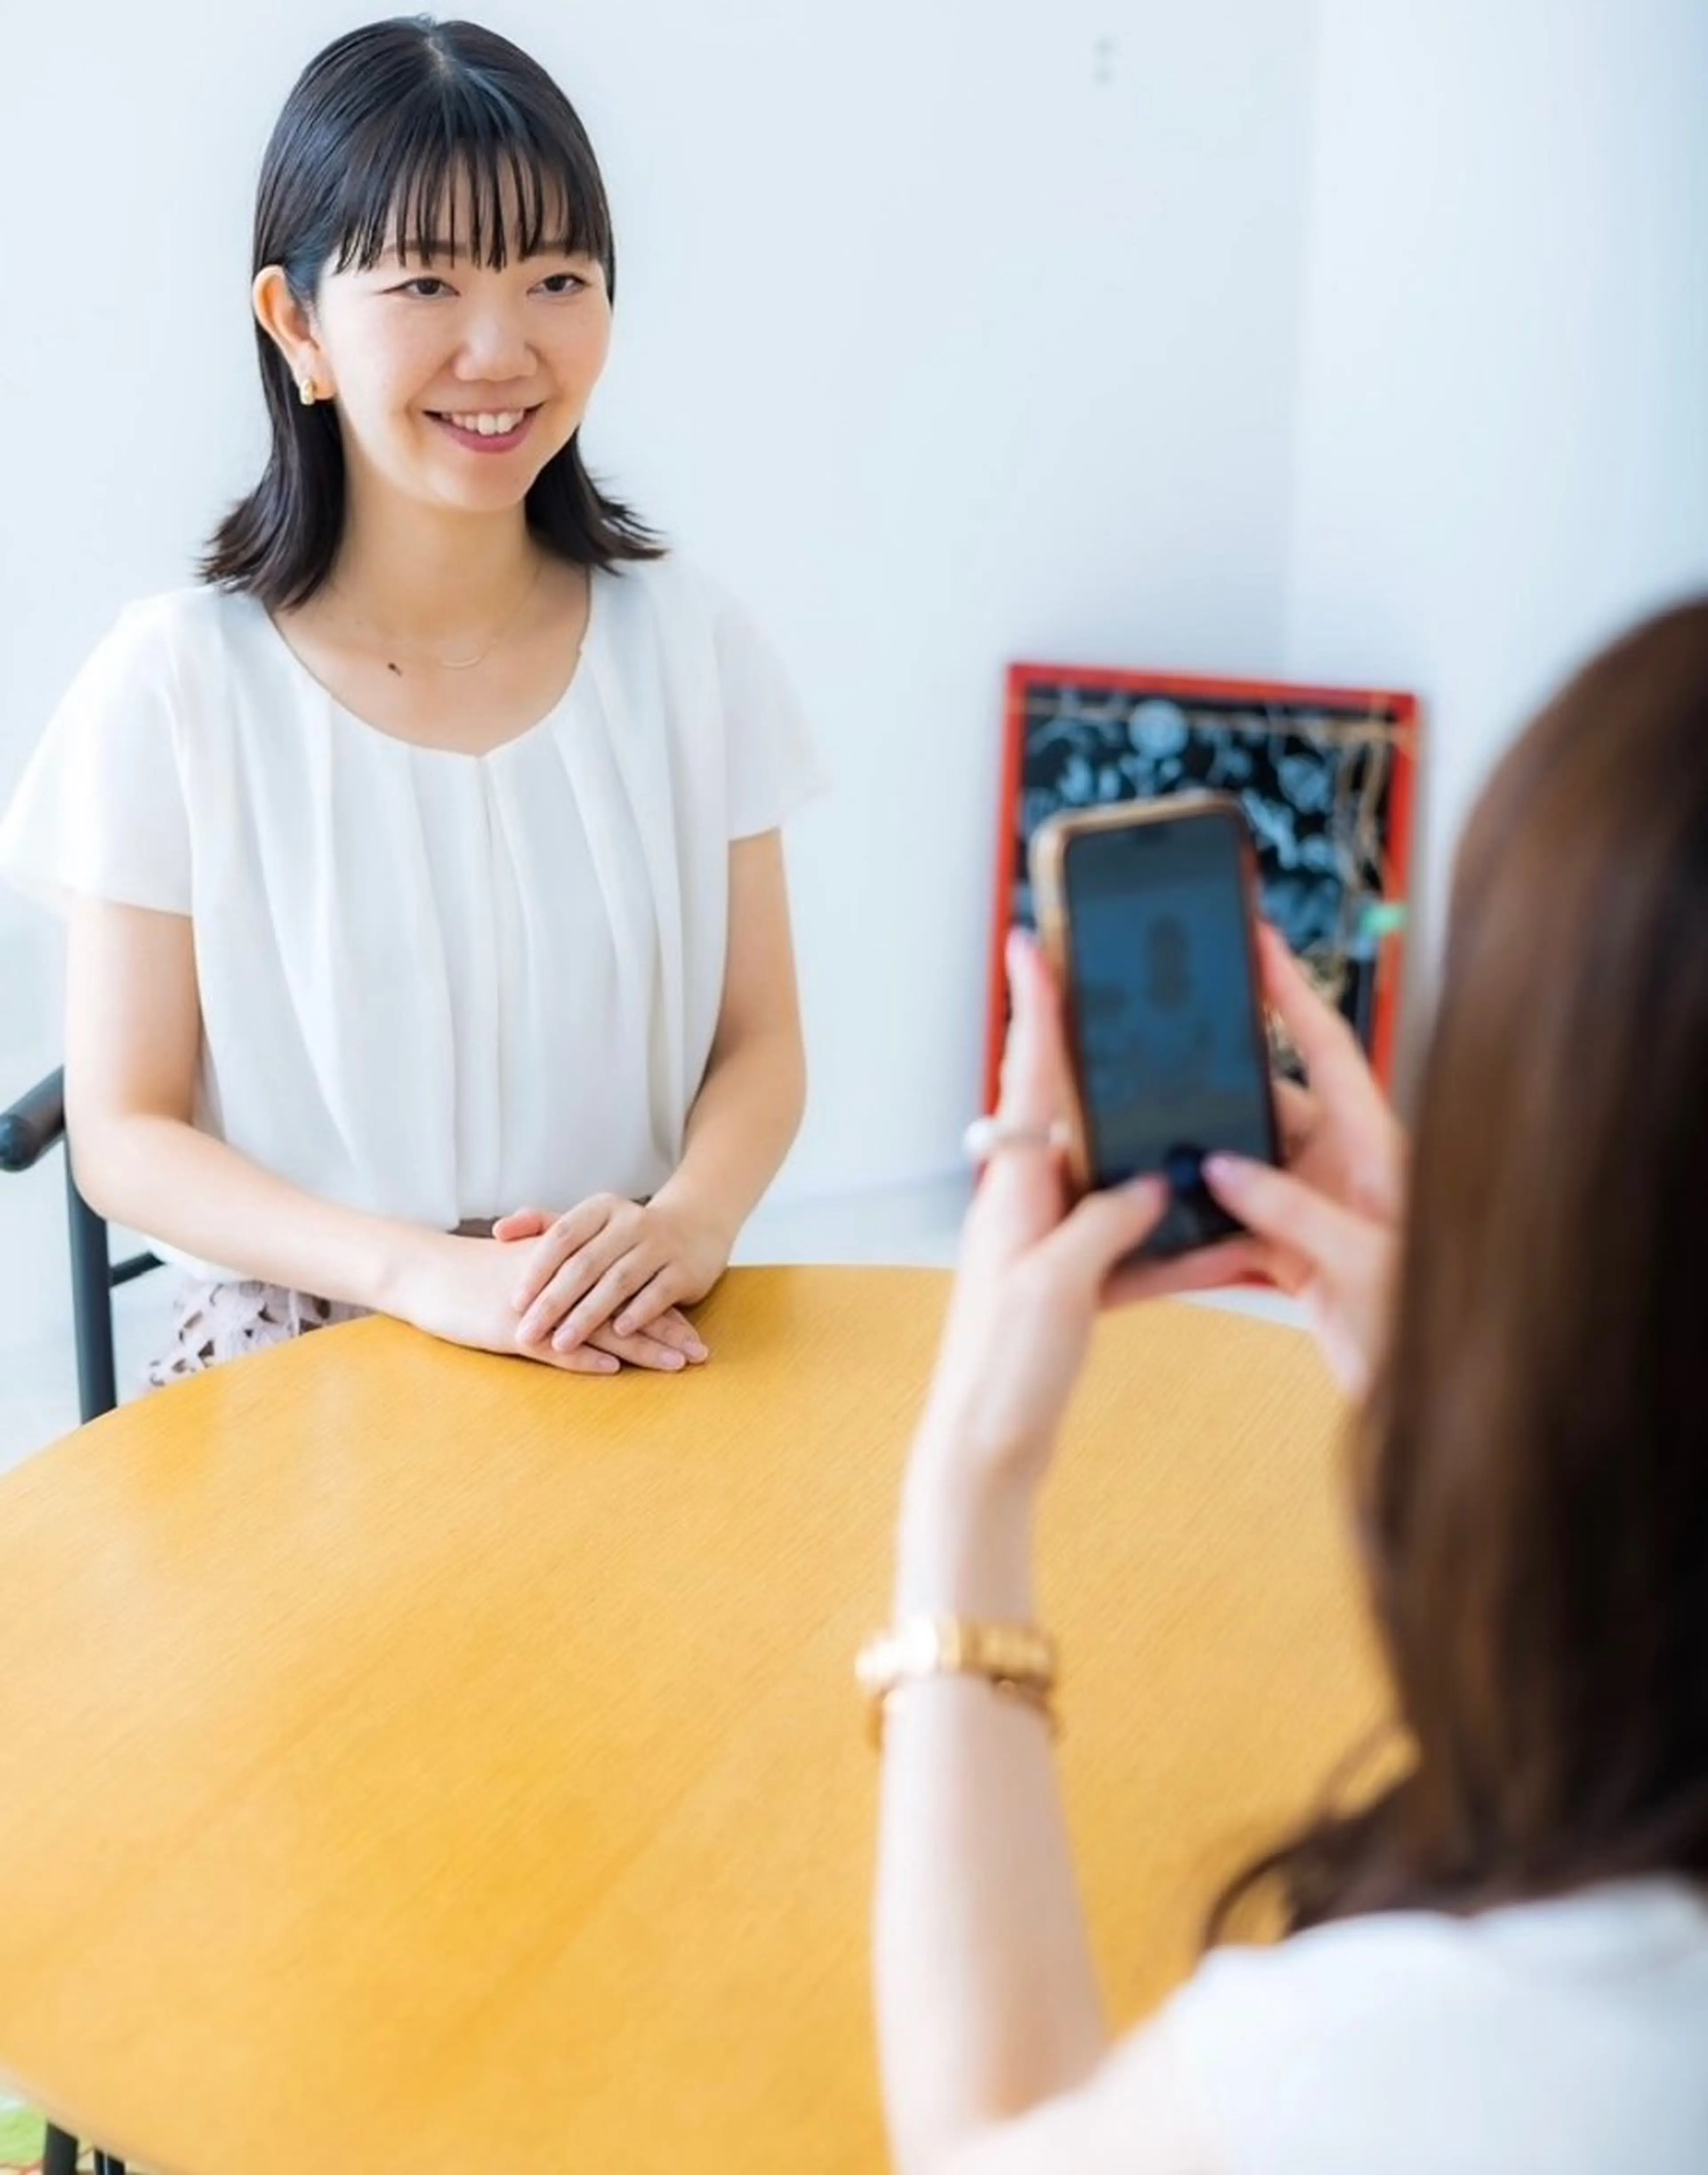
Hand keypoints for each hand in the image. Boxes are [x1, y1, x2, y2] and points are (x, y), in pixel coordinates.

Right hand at [398, 1230, 701, 1374]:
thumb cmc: (477, 1275)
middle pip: (624, 1309)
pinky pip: (554, 1347)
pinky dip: (583, 1357)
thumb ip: (566, 1283)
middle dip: (666, 1332)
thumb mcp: (528, 1271)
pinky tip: (612, 1368)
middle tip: (702, 1352)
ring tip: (677, 1364)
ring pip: (599, 1328)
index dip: (661, 1310)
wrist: (427, 1272)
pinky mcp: (510, 1330)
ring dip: (641, 1348)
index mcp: (570, 1271)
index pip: (626, 1291)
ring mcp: (539, 1309)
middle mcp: (562, 1286)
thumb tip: (599, 1301)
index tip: (695, 1329)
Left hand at [497, 1197, 721, 1360]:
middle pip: (585, 1264)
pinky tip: (618, 1334)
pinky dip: (637, 1313)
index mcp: (602, 1209)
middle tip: (528, 1333)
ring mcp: (661, 1246)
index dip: (537, 1269)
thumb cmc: (626, 1233)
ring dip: (588, 1315)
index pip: (562, 1236)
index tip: (515, 1301)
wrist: (697, 1225)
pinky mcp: (685, 1270)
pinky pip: (657, 1294)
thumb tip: (497, 1231)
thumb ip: (542, 1225)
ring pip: (618, 1282)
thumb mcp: (589, 1221)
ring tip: (561, 1343)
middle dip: (554, 1302)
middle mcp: (631, 1223)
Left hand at [912, 932, 1170, 1498]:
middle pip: (1069, 1113)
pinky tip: (1215, 1232)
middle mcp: (1025, 1205)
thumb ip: (1106, 1224)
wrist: (983, 1454)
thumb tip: (1153, 1181)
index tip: (1031, 943)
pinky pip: (1125, 1241)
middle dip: (1097, 1057)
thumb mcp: (1060, 1287)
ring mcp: (1046, 1244)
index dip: (1035, 1009)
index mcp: (1014, 1190)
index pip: (1030, 1080)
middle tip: (1125, 998)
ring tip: (1192, 1106)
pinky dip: (1166, 1233)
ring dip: (1145, 1148)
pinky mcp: (1068, 1286)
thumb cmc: (1005, 1370)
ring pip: (1107, 1176)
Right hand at [1201, 925, 1405, 1394]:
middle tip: (1154, 1077)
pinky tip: (1159, 1242)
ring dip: (1196, 1178)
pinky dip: (1199, 1238)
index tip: (1256, 943)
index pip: (1326, 1048)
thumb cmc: (1429, 1324)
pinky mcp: (1296, 1257)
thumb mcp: (1361, 1262)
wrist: (1437, 1399)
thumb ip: (1290, 1211)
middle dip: (1212, 1101)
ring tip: (1141, 1166)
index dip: (1290, 992)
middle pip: (1266, 1109)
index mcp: (1374, 1147)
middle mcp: (1343, 1170)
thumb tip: (1221, 1168)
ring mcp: (1318, 1212)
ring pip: (1240, 1173)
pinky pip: (1234, 1232)